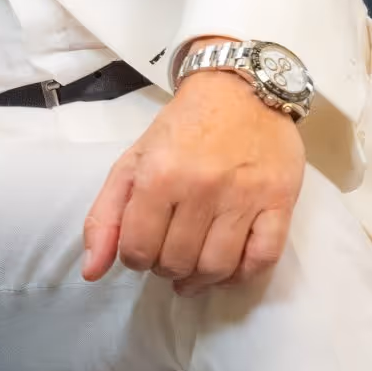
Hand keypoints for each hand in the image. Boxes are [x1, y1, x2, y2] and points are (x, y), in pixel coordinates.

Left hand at [81, 72, 305, 294]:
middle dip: (165, 268)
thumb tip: (91, 271)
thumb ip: (105, 216)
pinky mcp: (281, 201)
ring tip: (193, 271)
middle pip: (176, 262)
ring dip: (199, 279)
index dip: (134, 258)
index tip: (142, 248)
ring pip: (216, 267)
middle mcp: (202, 187)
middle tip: (168, 255)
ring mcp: (245, 196)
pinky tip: (228, 270)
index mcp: (159, 176)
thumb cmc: (182, 128)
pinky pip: (262, 259)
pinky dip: (242, 275)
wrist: (240, 91)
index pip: (137, 250)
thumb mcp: (132, 163)